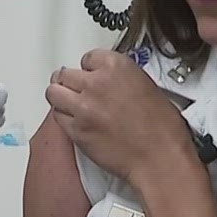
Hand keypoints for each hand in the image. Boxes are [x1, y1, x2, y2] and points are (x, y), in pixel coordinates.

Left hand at [46, 49, 198, 185]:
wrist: (159, 158)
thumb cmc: (162, 129)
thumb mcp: (147, 86)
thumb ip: (121, 78)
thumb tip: (109, 80)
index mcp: (117, 67)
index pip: (87, 57)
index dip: (89, 69)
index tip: (90, 74)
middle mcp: (96, 83)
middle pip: (65, 74)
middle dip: (70, 82)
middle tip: (76, 90)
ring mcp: (83, 106)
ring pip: (54, 92)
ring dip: (61, 97)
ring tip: (69, 103)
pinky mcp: (76, 129)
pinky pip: (57, 117)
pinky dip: (64, 118)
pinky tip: (75, 120)